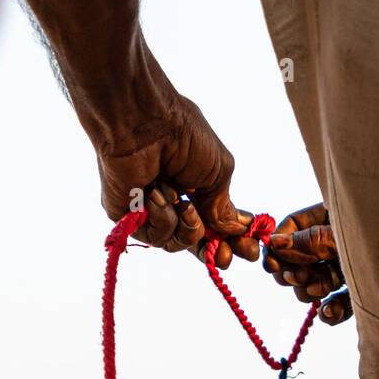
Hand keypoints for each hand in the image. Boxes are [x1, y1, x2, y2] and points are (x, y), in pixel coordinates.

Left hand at [96, 92, 260, 269]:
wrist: (145, 122)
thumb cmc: (183, 135)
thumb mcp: (219, 171)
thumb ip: (224, 206)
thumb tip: (231, 231)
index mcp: (195, 187)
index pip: (214, 224)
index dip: (231, 240)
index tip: (249, 250)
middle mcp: (172, 201)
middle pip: (196, 242)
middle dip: (214, 250)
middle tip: (226, 256)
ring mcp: (150, 211)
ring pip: (177, 244)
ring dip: (187, 226)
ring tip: (183, 201)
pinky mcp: (129, 217)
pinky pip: (155, 237)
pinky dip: (163, 219)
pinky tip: (157, 194)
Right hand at [263, 203, 351, 324]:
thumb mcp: (346, 235)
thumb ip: (311, 240)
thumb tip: (275, 242)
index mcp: (336, 213)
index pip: (294, 225)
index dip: (279, 245)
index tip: (272, 265)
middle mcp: (339, 239)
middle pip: (299, 258)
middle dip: (294, 272)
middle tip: (300, 277)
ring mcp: (351, 267)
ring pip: (314, 284)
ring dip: (312, 291)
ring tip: (323, 288)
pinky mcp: (363, 293)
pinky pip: (336, 305)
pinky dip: (329, 312)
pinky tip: (329, 312)